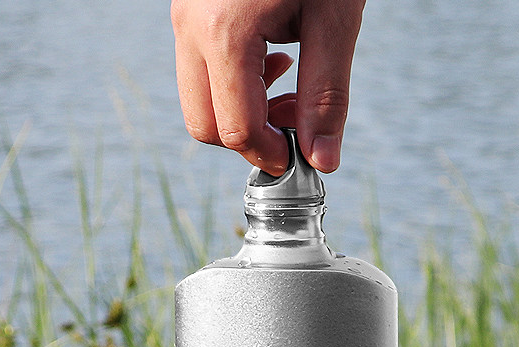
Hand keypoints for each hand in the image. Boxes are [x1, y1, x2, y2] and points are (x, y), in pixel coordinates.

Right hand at [171, 0, 364, 174]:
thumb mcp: (334, 19)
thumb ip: (327, 94)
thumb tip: (323, 159)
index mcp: (225, 34)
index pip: (236, 129)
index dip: (270, 156)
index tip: (300, 157)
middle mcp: (191, 28)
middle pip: (204, 124)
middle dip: (249, 139)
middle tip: (292, 126)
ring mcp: (184, 16)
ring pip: (197, 99)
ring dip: (241, 112)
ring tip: (288, 88)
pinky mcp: (190, 9)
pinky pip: (198, 69)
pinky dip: (232, 83)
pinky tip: (272, 60)